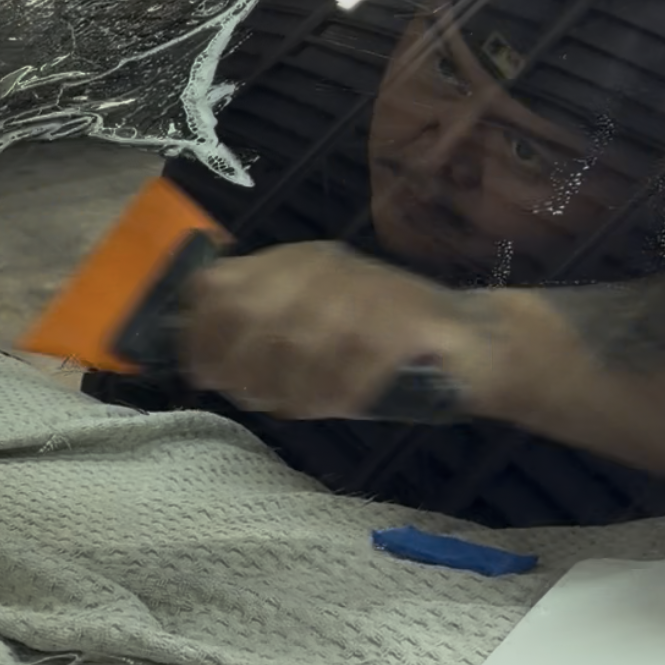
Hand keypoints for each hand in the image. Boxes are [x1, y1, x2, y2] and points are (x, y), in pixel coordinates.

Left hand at [179, 240, 482, 420]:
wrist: (467, 335)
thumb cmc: (378, 331)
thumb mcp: (313, 311)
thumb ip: (260, 324)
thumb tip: (196, 358)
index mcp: (296, 260)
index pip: (217, 284)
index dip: (198, 332)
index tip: (200, 372)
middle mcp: (323, 268)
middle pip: (247, 319)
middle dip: (239, 369)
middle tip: (252, 395)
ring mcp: (360, 293)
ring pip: (293, 352)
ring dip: (288, 390)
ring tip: (299, 403)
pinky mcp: (397, 328)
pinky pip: (344, 375)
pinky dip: (334, 398)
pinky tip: (340, 402)